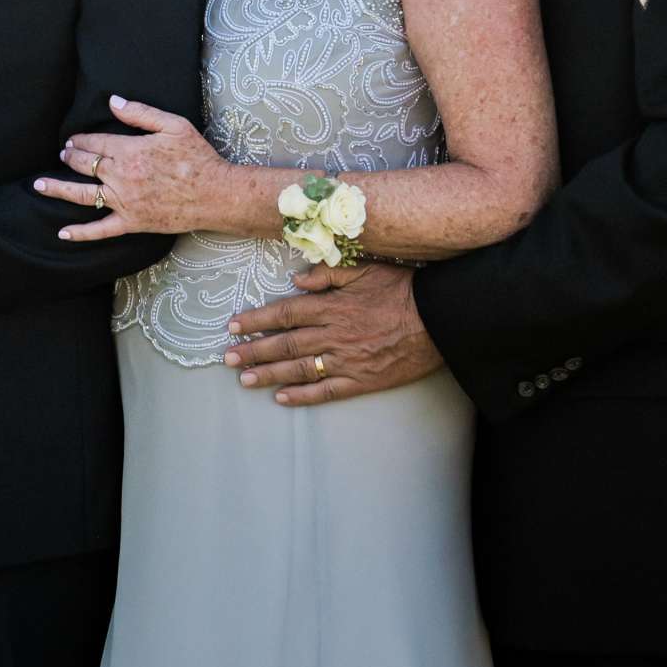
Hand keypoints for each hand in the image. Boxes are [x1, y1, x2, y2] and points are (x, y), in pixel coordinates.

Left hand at [36, 96, 228, 241]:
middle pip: (85, 165)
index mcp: (130, 151)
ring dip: (59, 189)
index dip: (80, 140)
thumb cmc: (198, 157)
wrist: (216, 194)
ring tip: (40, 185)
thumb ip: (141, 113)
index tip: (72, 140)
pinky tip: (62, 233)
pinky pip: (101, 230)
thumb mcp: (173, 125)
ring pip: (83, 195)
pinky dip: (80, 233)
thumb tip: (113, 102)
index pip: (95, 143)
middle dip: (70, 158)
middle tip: (63, 154)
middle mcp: (121, 177)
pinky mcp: (132, 222)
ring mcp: (124, 202)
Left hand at [222, 262, 441, 405]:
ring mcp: (346, 360)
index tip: (234, 326)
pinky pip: (326, 391)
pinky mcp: (361, 380)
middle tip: (227, 358)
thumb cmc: (402, 290)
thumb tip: (296, 281)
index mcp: (331, 306)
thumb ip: (327, 274)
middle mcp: (332, 334)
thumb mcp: (365, 269)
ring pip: (298, 369)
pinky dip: (302, 396)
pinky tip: (282, 398)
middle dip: (252, 351)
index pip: (284, 314)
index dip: (256, 320)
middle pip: (284, 344)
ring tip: (245, 380)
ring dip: (268, 374)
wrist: (438, 320)